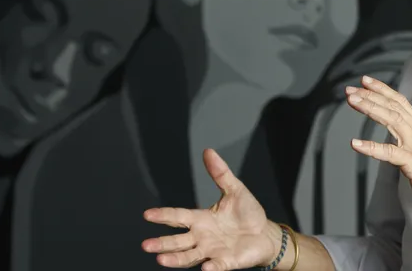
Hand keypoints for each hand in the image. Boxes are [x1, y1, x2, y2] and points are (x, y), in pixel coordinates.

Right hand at [142, 149, 281, 269]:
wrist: (265, 234)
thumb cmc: (248, 213)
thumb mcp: (235, 190)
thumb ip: (220, 173)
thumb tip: (208, 151)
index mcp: (201, 219)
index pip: (178, 217)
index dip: (163, 215)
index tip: (147, 214)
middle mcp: (202, 237)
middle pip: (177, 241)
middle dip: (162, 243)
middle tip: (145, 245)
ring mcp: (212, 251)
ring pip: (189, 256)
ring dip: (176, 259)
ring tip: (161, 259)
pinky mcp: (226, 262)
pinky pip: (217, 266)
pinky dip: (211, 268)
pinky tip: (206, 268)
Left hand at [346, 76, 411, 219]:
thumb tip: (397, 129)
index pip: (400, 102)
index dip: (383, 90)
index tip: (366, 82)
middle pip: (393, 107)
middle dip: (371, 95)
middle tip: (351, 89)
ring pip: (392, 121)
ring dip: (370, 109)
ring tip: (353, 102)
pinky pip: (389, 153)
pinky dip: (371, 147)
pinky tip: (356, 143)